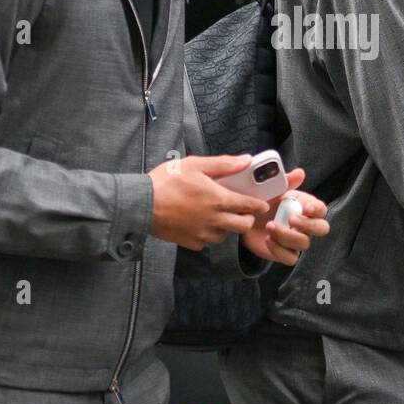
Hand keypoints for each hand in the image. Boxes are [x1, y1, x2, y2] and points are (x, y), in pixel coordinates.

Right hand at [148, 154, 269, 250]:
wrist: (141, 204)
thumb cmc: (167, 181)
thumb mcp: (195, 165)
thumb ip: (223, 164)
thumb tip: (246, 160)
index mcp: (218, 199)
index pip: (249, 206)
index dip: (258, 205)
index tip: (262, 204)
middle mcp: (214, 220)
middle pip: (243, 226)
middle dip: (246, 219)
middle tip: (240, 211)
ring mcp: (203, 234)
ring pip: (225, 235)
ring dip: (226, 226)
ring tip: (217, 215)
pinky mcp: (191, 243)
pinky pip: (207, 241)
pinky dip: (207, 234)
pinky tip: (199, 223)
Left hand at [241, 167, 329, 265]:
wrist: (246, 217)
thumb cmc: (265, 200)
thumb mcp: (273, 189)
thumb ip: (286, 182)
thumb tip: (299, 173)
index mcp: (306, 206)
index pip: (321, 209)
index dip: (317, 210)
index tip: (306, 207)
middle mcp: (306, 224)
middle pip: (321, 228)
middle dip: (308, 225)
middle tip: (291, 219)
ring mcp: (297, 240)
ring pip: (304, 243)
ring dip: (287, 235)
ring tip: (269, 226)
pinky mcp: (286, 253)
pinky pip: (291, 258)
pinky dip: (279, 250)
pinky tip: (267, 240)